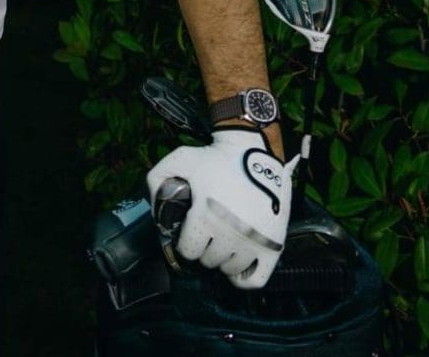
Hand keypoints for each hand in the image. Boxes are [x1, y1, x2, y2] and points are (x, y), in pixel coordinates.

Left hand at [146, 129, 299, 289]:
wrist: (254, 149)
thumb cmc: (215, 158)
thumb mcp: (179, 159)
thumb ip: (157, 180)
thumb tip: (155, 212)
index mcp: (205, 216)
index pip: (188, 251)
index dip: (185, 242)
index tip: (189, 233)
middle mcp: (230, 233)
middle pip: (209, 260)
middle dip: (204, 248)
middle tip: (207, 234)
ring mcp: (254, 241)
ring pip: (230, 269)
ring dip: (223, 259)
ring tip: (223, 242)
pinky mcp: (274, 245)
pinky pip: (255, 280)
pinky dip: (244, 277)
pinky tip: (238, 263)